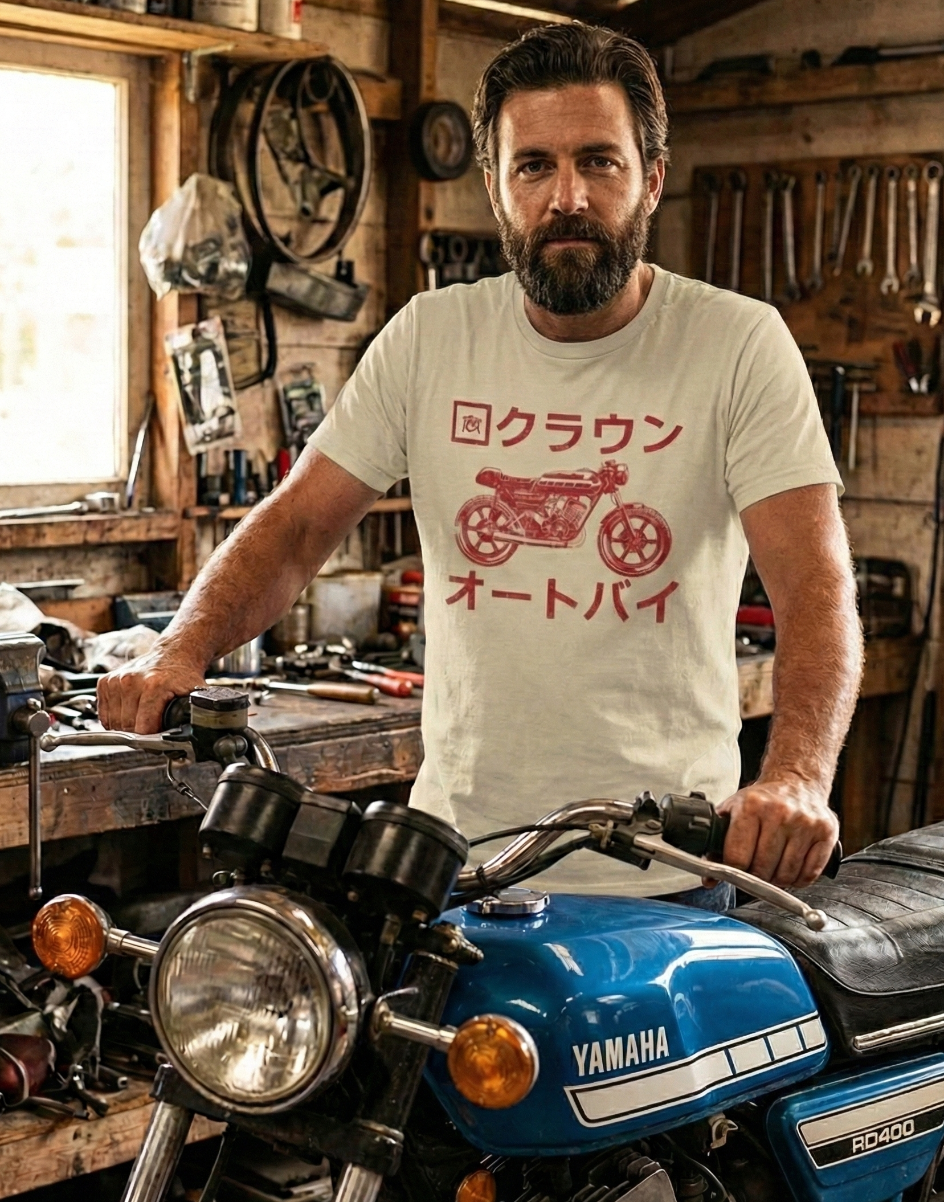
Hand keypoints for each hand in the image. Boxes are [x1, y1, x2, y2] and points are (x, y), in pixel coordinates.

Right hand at [97, 643, 206, 733]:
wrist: (174, 654)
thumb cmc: (182, 676)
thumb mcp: (195, 696)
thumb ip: (193, 717)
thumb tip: (189, 737)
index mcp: (153, 685)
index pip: (143, 728)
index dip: (152, 739)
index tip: (159, 738)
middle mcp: (131, 680)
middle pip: (127, 727)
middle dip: (140, 733)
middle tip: (153, 727)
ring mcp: (116, 680)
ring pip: (114, 723)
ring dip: (126, 727)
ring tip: (142, 718)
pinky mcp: (106, 682)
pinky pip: (104, 714)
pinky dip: (115, 719)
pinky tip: (130, 712)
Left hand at [717, 777, 838, 888]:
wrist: (796, 781)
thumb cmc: (762, 800)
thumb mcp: (733, 812)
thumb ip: (717, 845)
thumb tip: (709, 880)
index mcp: (751, 806)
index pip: (738, 858)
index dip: (734, 872)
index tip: (735, 872)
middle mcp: (779, 813)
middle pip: (762, 870)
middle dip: (756, 877)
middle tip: (755, 871)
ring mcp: (805, 823)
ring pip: (786, 875)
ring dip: (777, 880)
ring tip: (773, 866)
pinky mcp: (826, 832)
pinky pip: (809, 874)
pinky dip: (798, 879)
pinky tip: (791, 866)